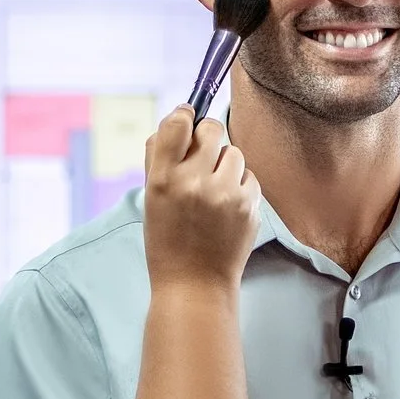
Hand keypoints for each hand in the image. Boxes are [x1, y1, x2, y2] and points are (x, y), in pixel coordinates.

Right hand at [143, 107, 259, 292]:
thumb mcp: (150, 198)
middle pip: (212, 129)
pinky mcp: (249, 206)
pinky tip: (228, 206)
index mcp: (162, 179)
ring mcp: (225, 194)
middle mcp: (193, 182)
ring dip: (225, 163)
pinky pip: (249, 176)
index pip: (177, 123)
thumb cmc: (167, 239)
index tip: (187, 116)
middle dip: (208, 136)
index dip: (184, 114)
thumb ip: (160, 158)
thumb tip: (179, 117)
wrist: (194, 284)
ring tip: (214, 189)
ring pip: (234, 152)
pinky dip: (240, 185)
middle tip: (204, 154)